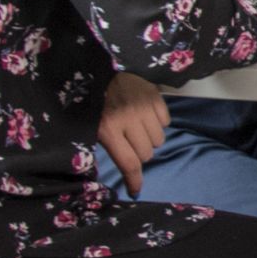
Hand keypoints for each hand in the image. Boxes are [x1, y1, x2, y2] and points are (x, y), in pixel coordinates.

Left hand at [95, 73, 168, 192]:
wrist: (99, 66)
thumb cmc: (92, 100)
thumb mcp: (91, 125)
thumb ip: (106, 144)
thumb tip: (123, 166)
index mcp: (108, 129)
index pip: (128, 163)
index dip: (134, 180)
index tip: (136, 191)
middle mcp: (129, 119)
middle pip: (146, 154)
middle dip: (139, 152)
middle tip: (129, 142)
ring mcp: (144, 107)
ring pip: (158, 140)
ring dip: (149, 138)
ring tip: (137, 127)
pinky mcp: (155, 96)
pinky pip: (165, 122)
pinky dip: (157, 122)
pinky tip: (145, 115)